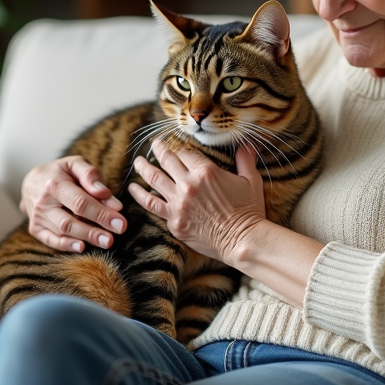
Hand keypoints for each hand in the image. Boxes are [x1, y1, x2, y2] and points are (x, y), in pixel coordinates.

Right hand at [19, 156, 126, 251]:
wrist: (33, 180)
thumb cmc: (61, 172)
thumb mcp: (76, 164)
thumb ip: (91, 175)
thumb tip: (105, 193)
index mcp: (54, 184)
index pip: (80, 202)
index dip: (101, 213)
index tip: (120, 222)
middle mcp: (43, 202)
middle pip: (70, 221)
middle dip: (94, 231)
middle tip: (114, 237)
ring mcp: (37, 217)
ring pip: (63, 232)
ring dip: (85, 238)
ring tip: (106, 242)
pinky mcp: (36, 229)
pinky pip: (51, 240)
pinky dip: (66, 246)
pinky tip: (82, 247)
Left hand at [128, 140, 266, 264]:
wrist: (242, 240)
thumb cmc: (249, 210)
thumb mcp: (251, 180)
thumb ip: (245, 160)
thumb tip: (247, 145)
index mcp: (206, 171)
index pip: (185, 152)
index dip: (180, 148)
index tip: (176, 147)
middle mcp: (188, 184)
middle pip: (167, 161)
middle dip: (159, 150)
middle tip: (153, 144)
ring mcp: (178, 203)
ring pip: (154, 179)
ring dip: (143, 168)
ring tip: (137, 162)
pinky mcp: (174, 221)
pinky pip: (152, 205)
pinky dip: (140, 195)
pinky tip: (133, 189)